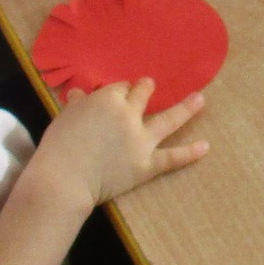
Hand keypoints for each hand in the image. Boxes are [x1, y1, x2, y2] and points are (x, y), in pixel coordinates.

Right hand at [30, 77, 208, 211]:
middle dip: (146, 89)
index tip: (118, 94)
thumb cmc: (58, 145)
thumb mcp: (64, 118)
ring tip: (200, 100)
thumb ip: (76, 105)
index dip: (119, 91)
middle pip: (142, 95)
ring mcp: (141, 139)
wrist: (64, 178)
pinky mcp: (147, 164)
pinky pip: (172, 157)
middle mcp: (129, 114)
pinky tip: (205, 147)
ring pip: (168, 120)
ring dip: (186, 109)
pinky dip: (189, 153)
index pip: (119, 89)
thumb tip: (79, 94)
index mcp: (108, 99)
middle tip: (150, 86)